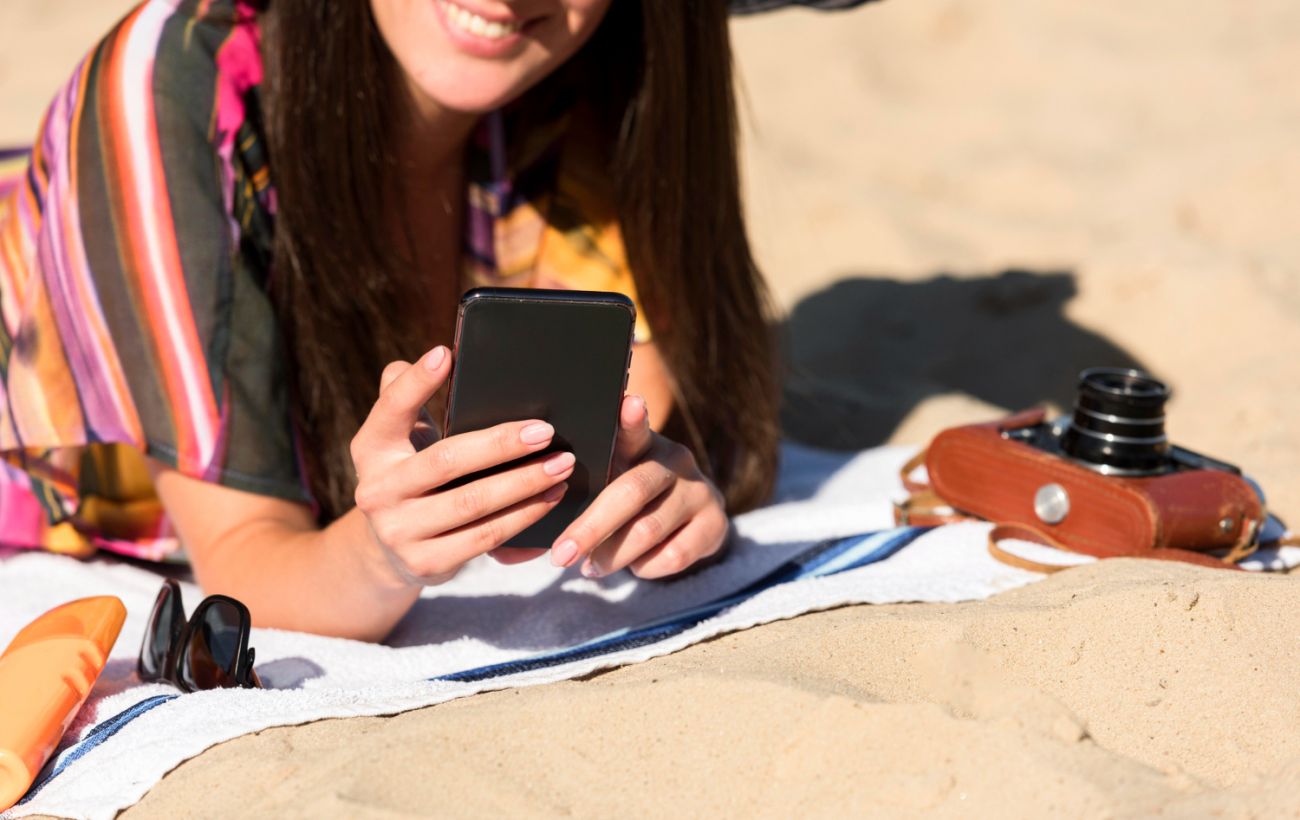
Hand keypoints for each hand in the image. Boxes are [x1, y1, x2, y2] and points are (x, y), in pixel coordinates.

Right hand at [351, 346, 572, 585]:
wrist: (392, 550)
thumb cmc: (413, 474)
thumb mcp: (401, 439)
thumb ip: (406, 396)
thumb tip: (430, 358)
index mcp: (372, 448)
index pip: (391, 409)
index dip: (417, 383)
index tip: (446, 354)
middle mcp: (377, 491)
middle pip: (447, 461)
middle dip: (502, 445)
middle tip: (546, 431)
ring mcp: (399, 531)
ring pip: (473, 503)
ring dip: (524, 483)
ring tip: (561, 465)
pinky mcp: (426, 563)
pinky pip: (486, 537)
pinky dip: (524, 516)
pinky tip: (551, 498)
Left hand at [549, 395, 728, 578]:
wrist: (688, 523)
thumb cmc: (630, 501)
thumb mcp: (609, 484)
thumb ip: (582, 488)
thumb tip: (525, 528)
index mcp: (642, 443)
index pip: (634, 428)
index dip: (631, 418)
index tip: (628, 404)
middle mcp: (675, 460)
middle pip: (631, 491)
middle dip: (591, 527)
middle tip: (561, 555)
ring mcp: (699, 491)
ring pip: (649, 528)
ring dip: (613, 555)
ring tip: (589, 567)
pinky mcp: (715, 523)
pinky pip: (672, 554)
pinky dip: (644, 567)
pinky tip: (633, 566)